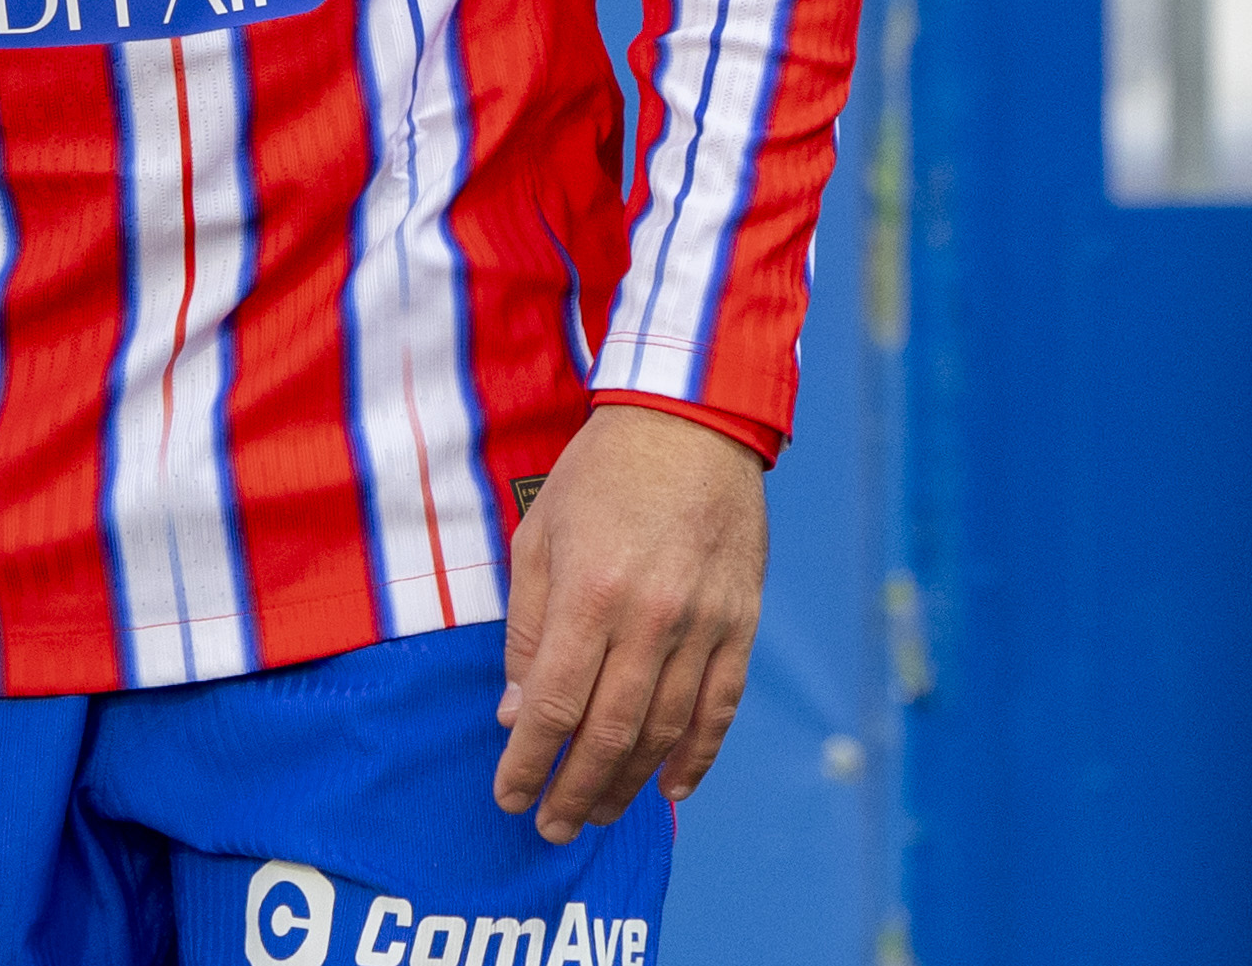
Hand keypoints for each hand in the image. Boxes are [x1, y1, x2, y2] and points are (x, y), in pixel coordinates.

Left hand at [494, 403, 766, 839]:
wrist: (691, 424)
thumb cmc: (600, 475)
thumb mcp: (539, 536)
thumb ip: (528, 629)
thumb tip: (517, 712)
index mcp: (590, 594)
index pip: (555, 706)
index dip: (529, 763)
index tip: (510, 796)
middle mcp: (651, 619)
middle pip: (611, 733)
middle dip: (575, 790)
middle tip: (551, 826)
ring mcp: (705, 626)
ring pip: (666, 732)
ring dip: (629, 784)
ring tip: (597, 813)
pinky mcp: (741, 625)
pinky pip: (720, 708)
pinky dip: (697, 756)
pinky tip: (670, 789)